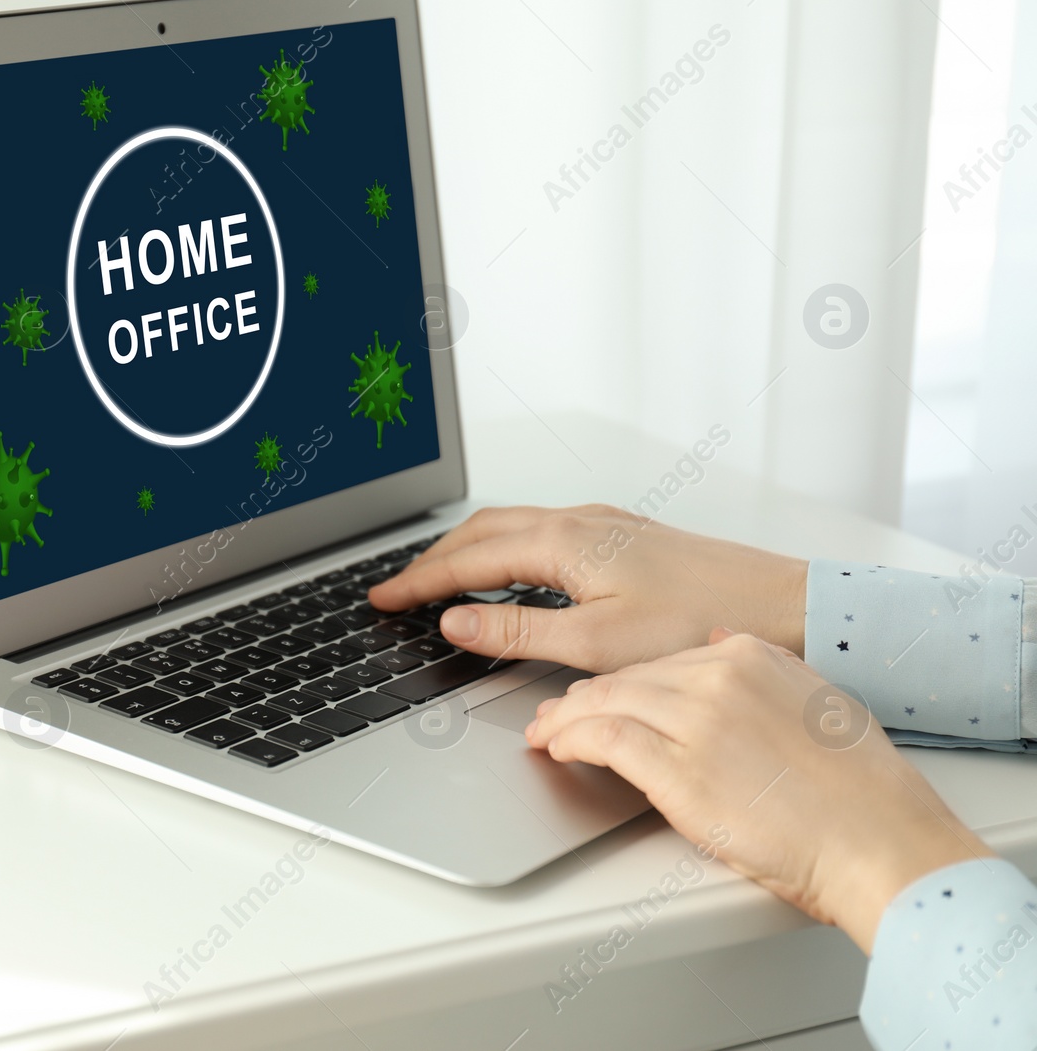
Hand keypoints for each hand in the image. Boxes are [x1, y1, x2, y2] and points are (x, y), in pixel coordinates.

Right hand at [369, 505, 807, 673]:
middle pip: (481, 531)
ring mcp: (603, 524)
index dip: (418, 582)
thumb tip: (456, 625)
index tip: (381, 598)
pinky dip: (503, 549)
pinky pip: (540, 531)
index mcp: (564, 541)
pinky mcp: (623, 536)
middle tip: (395, 588)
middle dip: (431, 559)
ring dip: (466, 551)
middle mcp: (579, 521)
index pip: (467, 560)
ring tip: (437, 579)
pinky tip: (508, 573)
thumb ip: (518, 633)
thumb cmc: (701, 623)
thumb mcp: (597, 643)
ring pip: (511, 526)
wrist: (783, 606)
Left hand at [525, 629, 994, 952]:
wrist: (882, 842)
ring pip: (603, 701)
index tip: (603, 695)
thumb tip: (716, 644)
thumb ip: (765, 670)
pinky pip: (603, 738)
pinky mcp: (678, 769)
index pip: (663, 660)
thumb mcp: (820, 701)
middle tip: (558, 716)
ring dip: (565, 719)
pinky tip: (561, 749)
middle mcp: (719, 677)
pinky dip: (571, 739)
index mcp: (752, 655)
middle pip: (626, 677)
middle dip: (584, 698)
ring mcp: (696, 720)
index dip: (623, 681)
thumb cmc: (862, 792)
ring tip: (549, 733)